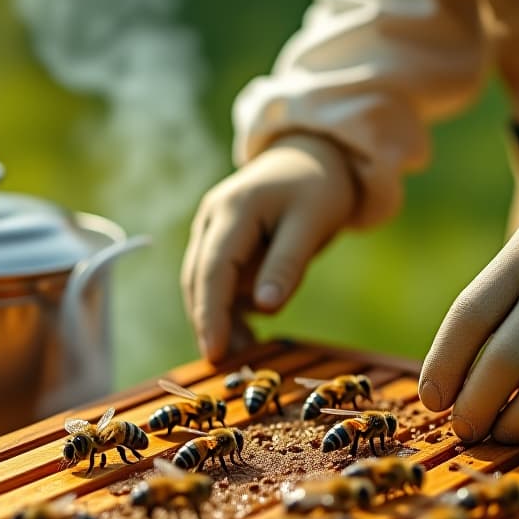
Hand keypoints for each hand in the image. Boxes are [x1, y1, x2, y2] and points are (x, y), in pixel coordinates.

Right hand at [182, 133, 357, 361]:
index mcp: (232, 210)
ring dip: (221, 317)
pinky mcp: (221, 241)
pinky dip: (231, 306)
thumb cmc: (319, 186)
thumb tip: (265, 308)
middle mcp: (212, 219)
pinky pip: (220, 280)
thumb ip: (288, 264)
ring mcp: (212, 229)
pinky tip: (250, 329)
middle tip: (229, 364)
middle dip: (210, 322)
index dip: (210, 314)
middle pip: (199, 280)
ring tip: (248, 348)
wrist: (314, 154)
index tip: (215, 352)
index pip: (212, 270)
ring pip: (205, 283)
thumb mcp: (313, 222)